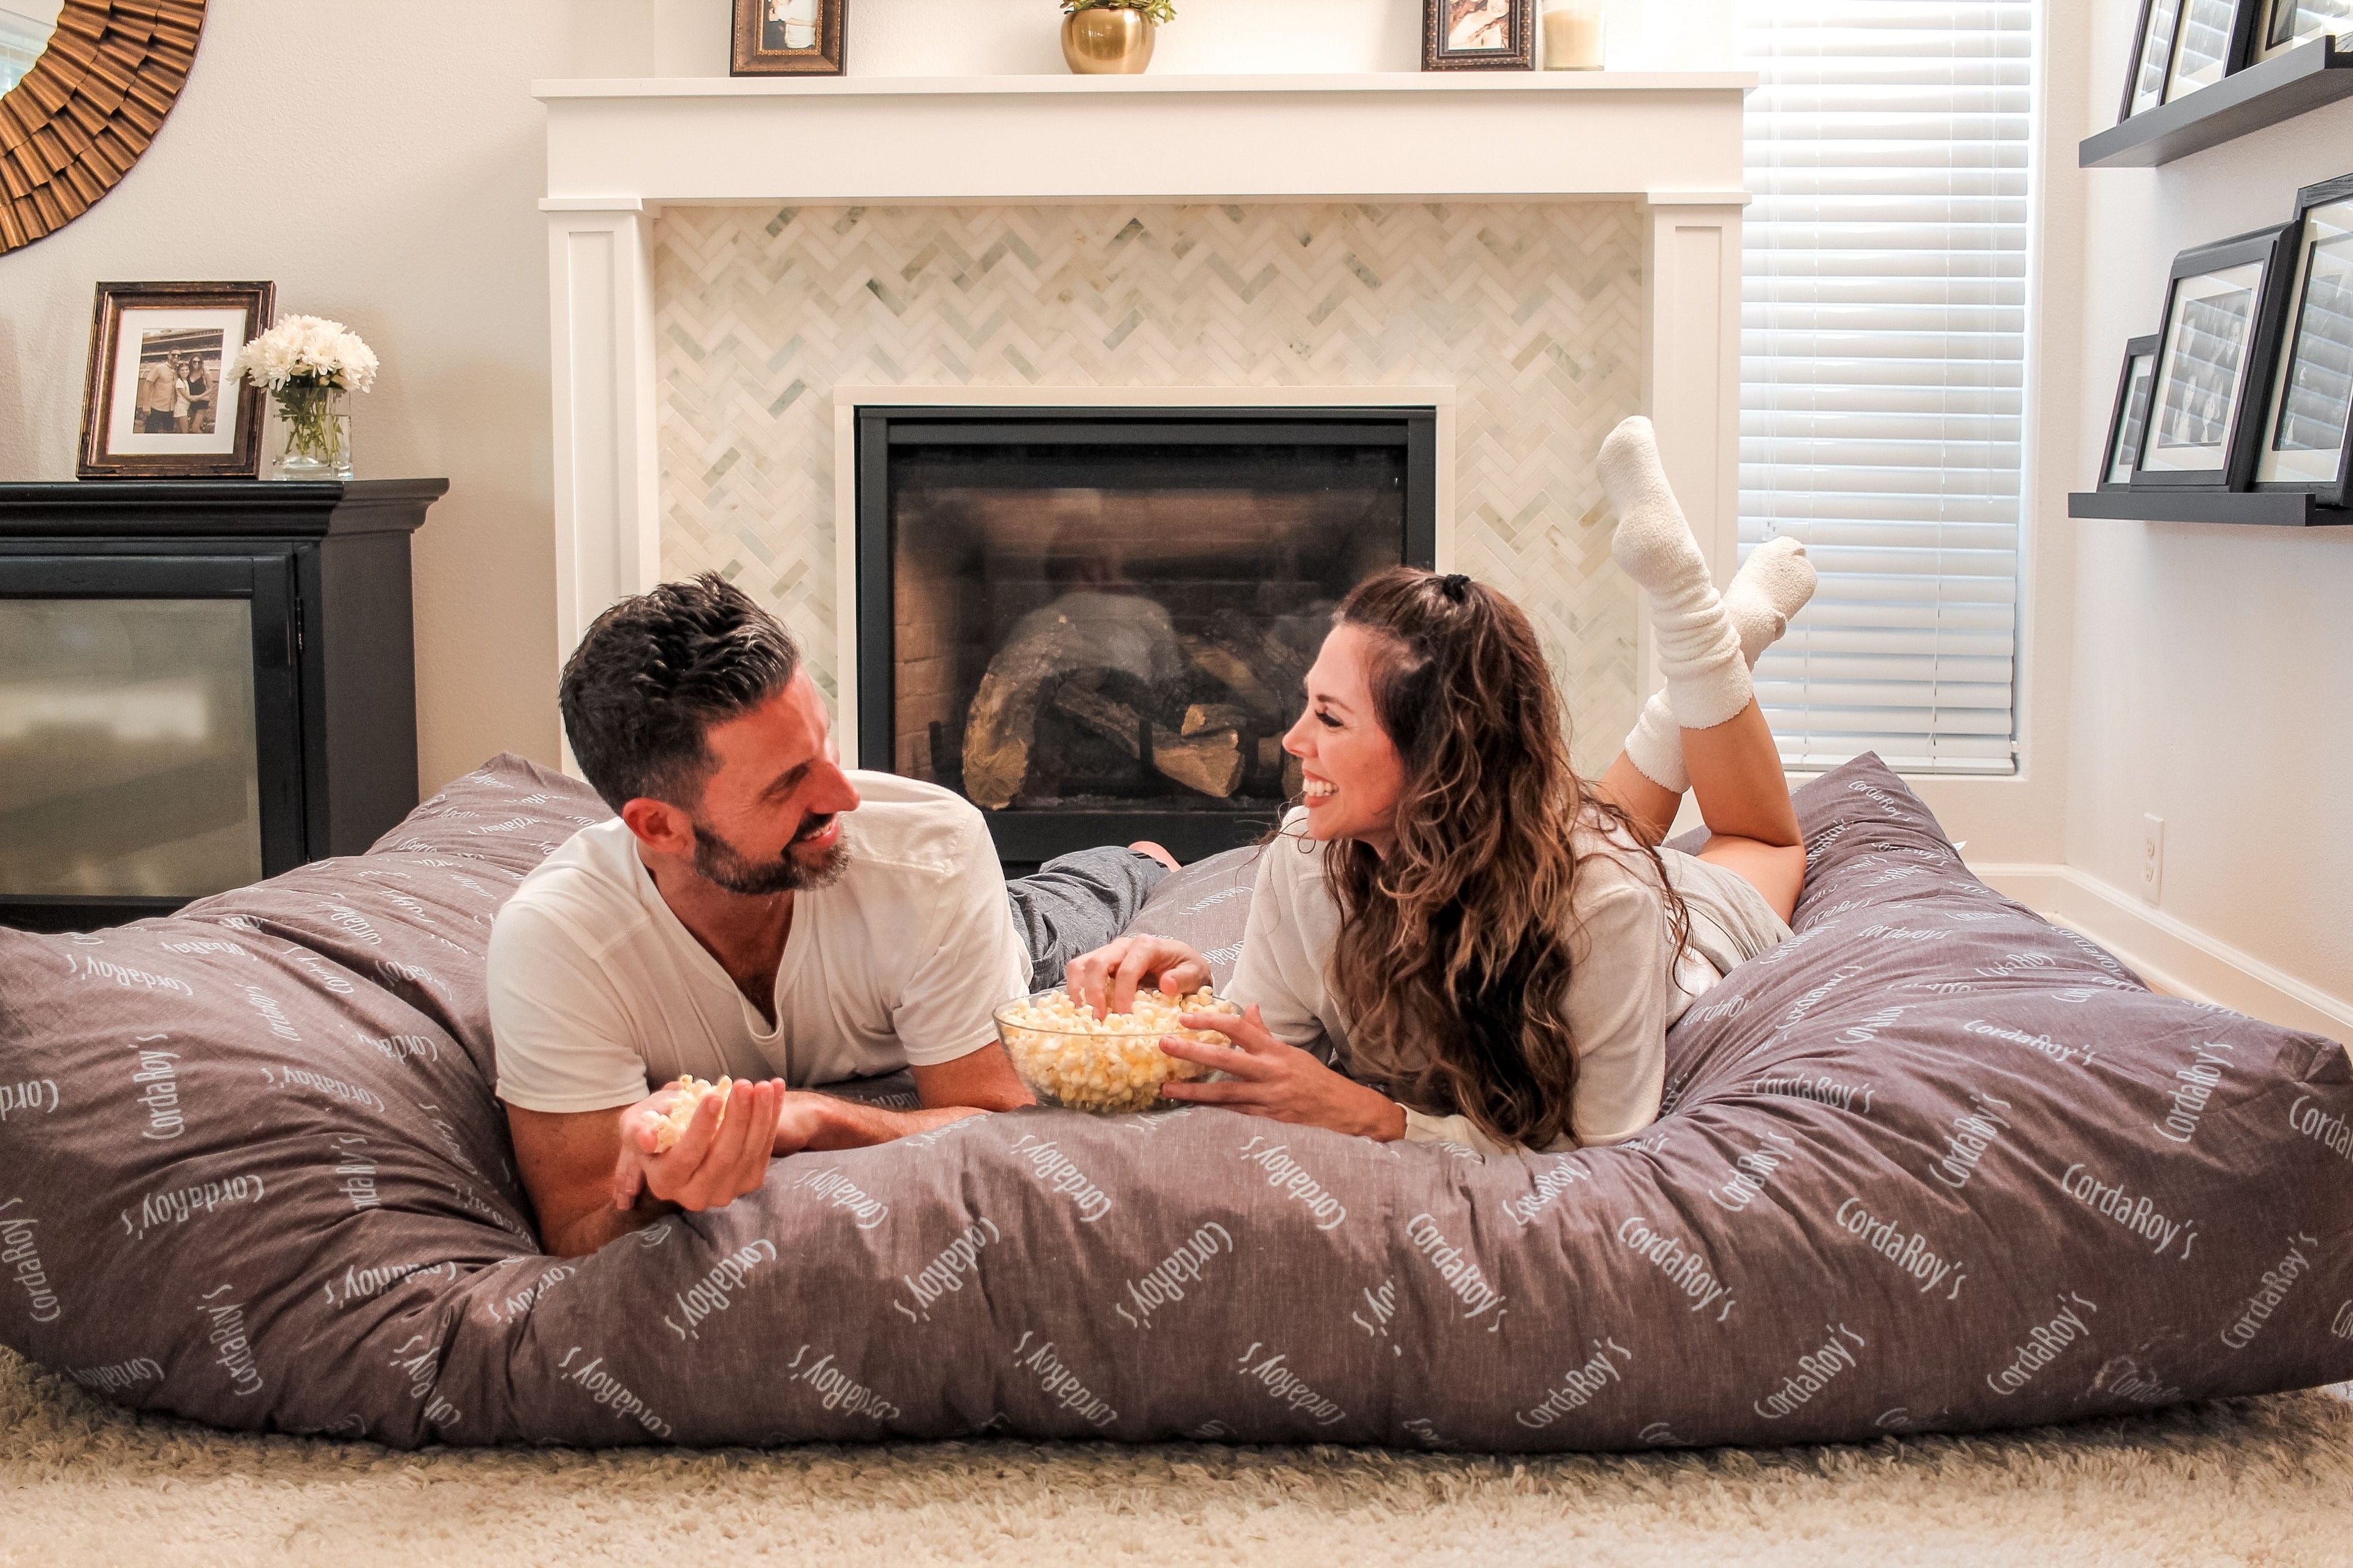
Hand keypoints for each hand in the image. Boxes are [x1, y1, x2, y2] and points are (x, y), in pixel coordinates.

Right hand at [611, 1078, 786, 1213]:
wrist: (679, 1136)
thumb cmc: (654, 1125)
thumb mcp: (635, 1124)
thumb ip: (637, 1131)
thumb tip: (648, 1140)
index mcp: (665, 1182)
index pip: (686, 1157)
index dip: (701, 1127)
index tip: (714, 1096)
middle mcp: (695, 1196)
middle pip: (723, 1157)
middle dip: (738, 1118)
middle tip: (744, 1085)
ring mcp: (726, 1192)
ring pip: (748, 1153)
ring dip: (761, 1116)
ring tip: (763, 1085)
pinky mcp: (749, 1181)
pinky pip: (764, 1149)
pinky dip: (772, 1118)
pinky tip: (775, 1091)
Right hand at [1065, 934, 1207, 1017]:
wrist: (1182, 964)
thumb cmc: (1187, 969)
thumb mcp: (1195, 973)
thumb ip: (1183, 978)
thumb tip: (1166, 985)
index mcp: (1147, 946)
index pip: (1127, 970)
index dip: (1122, 996)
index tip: (1125, 1018)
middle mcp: (1123, 946)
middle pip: (1097, 963)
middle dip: (1094, 994)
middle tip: (1098, 1021)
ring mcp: (1109, 953)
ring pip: (1081, 965)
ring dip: (1078, 991)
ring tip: (1084, 1017)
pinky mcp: (1101, 963)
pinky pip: (1079, 971)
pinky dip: (1076, 990)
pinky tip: (1082, 1010)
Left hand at [1155, 1004, 1405, 1140]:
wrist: (1336, 1105)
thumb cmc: (1310, 1074)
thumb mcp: (1289, 1048)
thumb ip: (1263, 1031)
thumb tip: (1249, 1006)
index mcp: (1274, 1049)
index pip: (1238, 1029)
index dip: (1211, 1021)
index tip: (1186, 1019)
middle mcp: (1269, 1071)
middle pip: (1225, 1059)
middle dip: (1193, 1052)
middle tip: (1165, 1044)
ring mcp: (1265, 1095)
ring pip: (1223, 1092)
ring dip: (1193, 1090)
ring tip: (1167, 1087)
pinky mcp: (1263, 1115)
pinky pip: (1231, 1109)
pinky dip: (1210, 1106)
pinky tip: (1190, 1103)